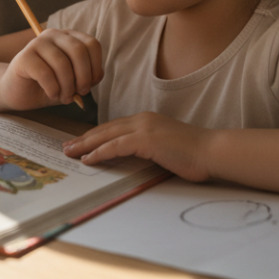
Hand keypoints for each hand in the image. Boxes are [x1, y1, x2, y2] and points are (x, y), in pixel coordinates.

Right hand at [0, 29, 102, 110]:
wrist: (20, 93)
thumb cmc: (50, 85)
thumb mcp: (74, 81)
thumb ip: (87, 77)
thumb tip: (95, 77)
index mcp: (68, 37)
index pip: (92, 44)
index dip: (96, 66)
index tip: (90, 84)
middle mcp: (53, 35)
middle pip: (78, 50)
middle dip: (83, 77)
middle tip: (80, 93)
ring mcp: (36, 43)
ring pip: (62, 63)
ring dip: (68, 86)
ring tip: (65, 97)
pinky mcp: (23, 57)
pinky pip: (45, 73)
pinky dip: (53, 89)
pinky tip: (52, 94)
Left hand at [62, 112, 213, 181]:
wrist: (211, 151)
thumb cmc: (193, 154)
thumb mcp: (165, 147)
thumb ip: (148, 148)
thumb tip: (132, 158)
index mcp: (146, 120)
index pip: (114, 127)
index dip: (95, 135)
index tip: (80, 143)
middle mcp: (142, 120)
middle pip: (105, 129)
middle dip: (84, 138)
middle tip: (67, 147)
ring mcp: (144, 128)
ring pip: (106, 136)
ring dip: (85, 145)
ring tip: (70, 153)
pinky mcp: (146, 140)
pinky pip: (116, 146)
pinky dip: (100, 152)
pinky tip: (88, 159)